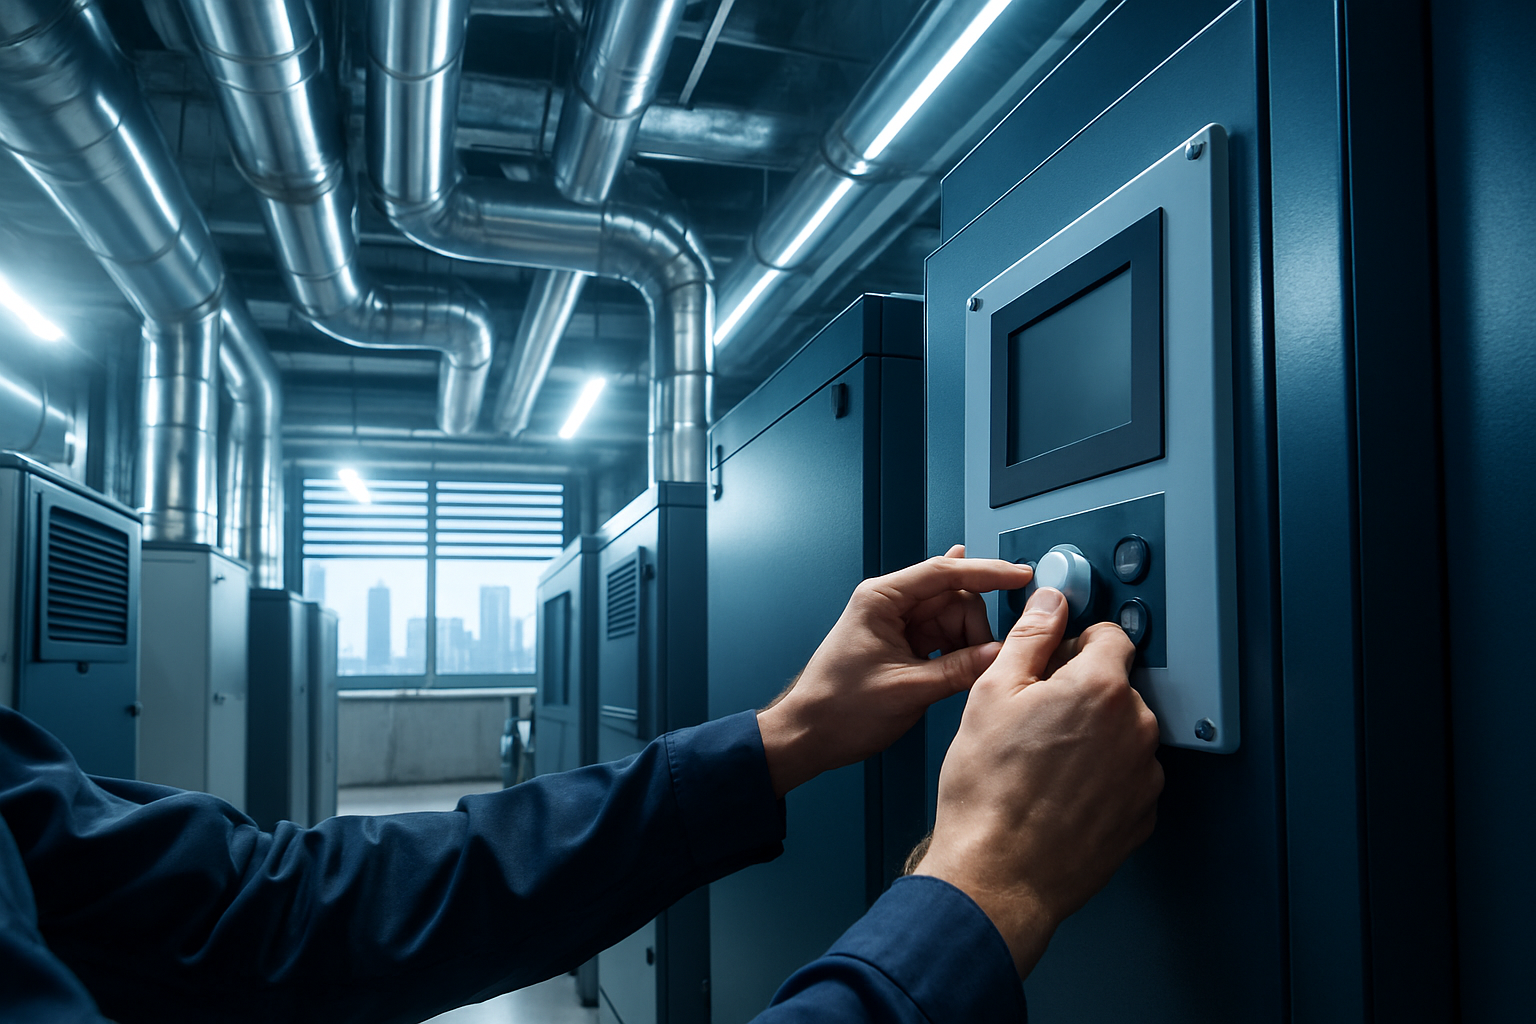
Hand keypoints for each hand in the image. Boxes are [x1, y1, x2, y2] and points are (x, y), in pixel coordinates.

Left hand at [756, 545, 1032, 797]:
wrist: (809, 735)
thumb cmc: (838, 709)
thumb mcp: (907, 690)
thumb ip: (958, 670)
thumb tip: (1001, 654)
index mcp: (881, 600)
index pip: (943, 572)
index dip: (987, 572)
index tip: (1019, 575)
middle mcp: (890, 605)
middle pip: (954, 597)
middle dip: (977, 626)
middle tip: (989, 659)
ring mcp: (899, 625)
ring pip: (954, 620)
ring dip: (971, 643)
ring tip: (973, 671)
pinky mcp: (905, 646)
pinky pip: (945, 639)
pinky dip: (961, 652)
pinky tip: (970, 664)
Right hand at [913, 587, 1162, 977]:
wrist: (997, 874)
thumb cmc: (988, 792)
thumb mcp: (992, 693)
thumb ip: (1030, 637)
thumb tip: (1050, 603)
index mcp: (1101, 688)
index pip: (1111, 635)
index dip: (1076, 641)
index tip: (1056, 656)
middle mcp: (1136, 728)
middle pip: (1116, 686)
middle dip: (1079, 693)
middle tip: (1033, 717)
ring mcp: (1143, 775)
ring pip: (1121, 733)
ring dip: (1091, 737)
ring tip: (1041, 762)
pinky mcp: (1141, 815)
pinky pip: (1124, 777)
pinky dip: (1098, 778)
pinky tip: (1057, 791)